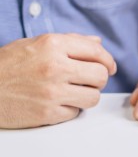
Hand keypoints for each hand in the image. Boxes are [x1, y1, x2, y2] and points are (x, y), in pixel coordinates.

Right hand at [0, 34, 116, 128]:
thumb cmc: (7, 66)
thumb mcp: (34, 44)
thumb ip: (69, 42)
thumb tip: (97, 43)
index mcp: (52, 45)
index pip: (97, 52)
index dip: (108, 61)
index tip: (109, 67)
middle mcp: (55, 67)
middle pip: (100, 76)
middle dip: (98, 79)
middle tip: (87, 81)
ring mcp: (52, 92)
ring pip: (93, 97)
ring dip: (86, 96)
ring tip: (71, 92)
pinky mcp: (47, 114)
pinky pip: (75, 113)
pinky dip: (70, 109)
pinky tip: (56, 103)